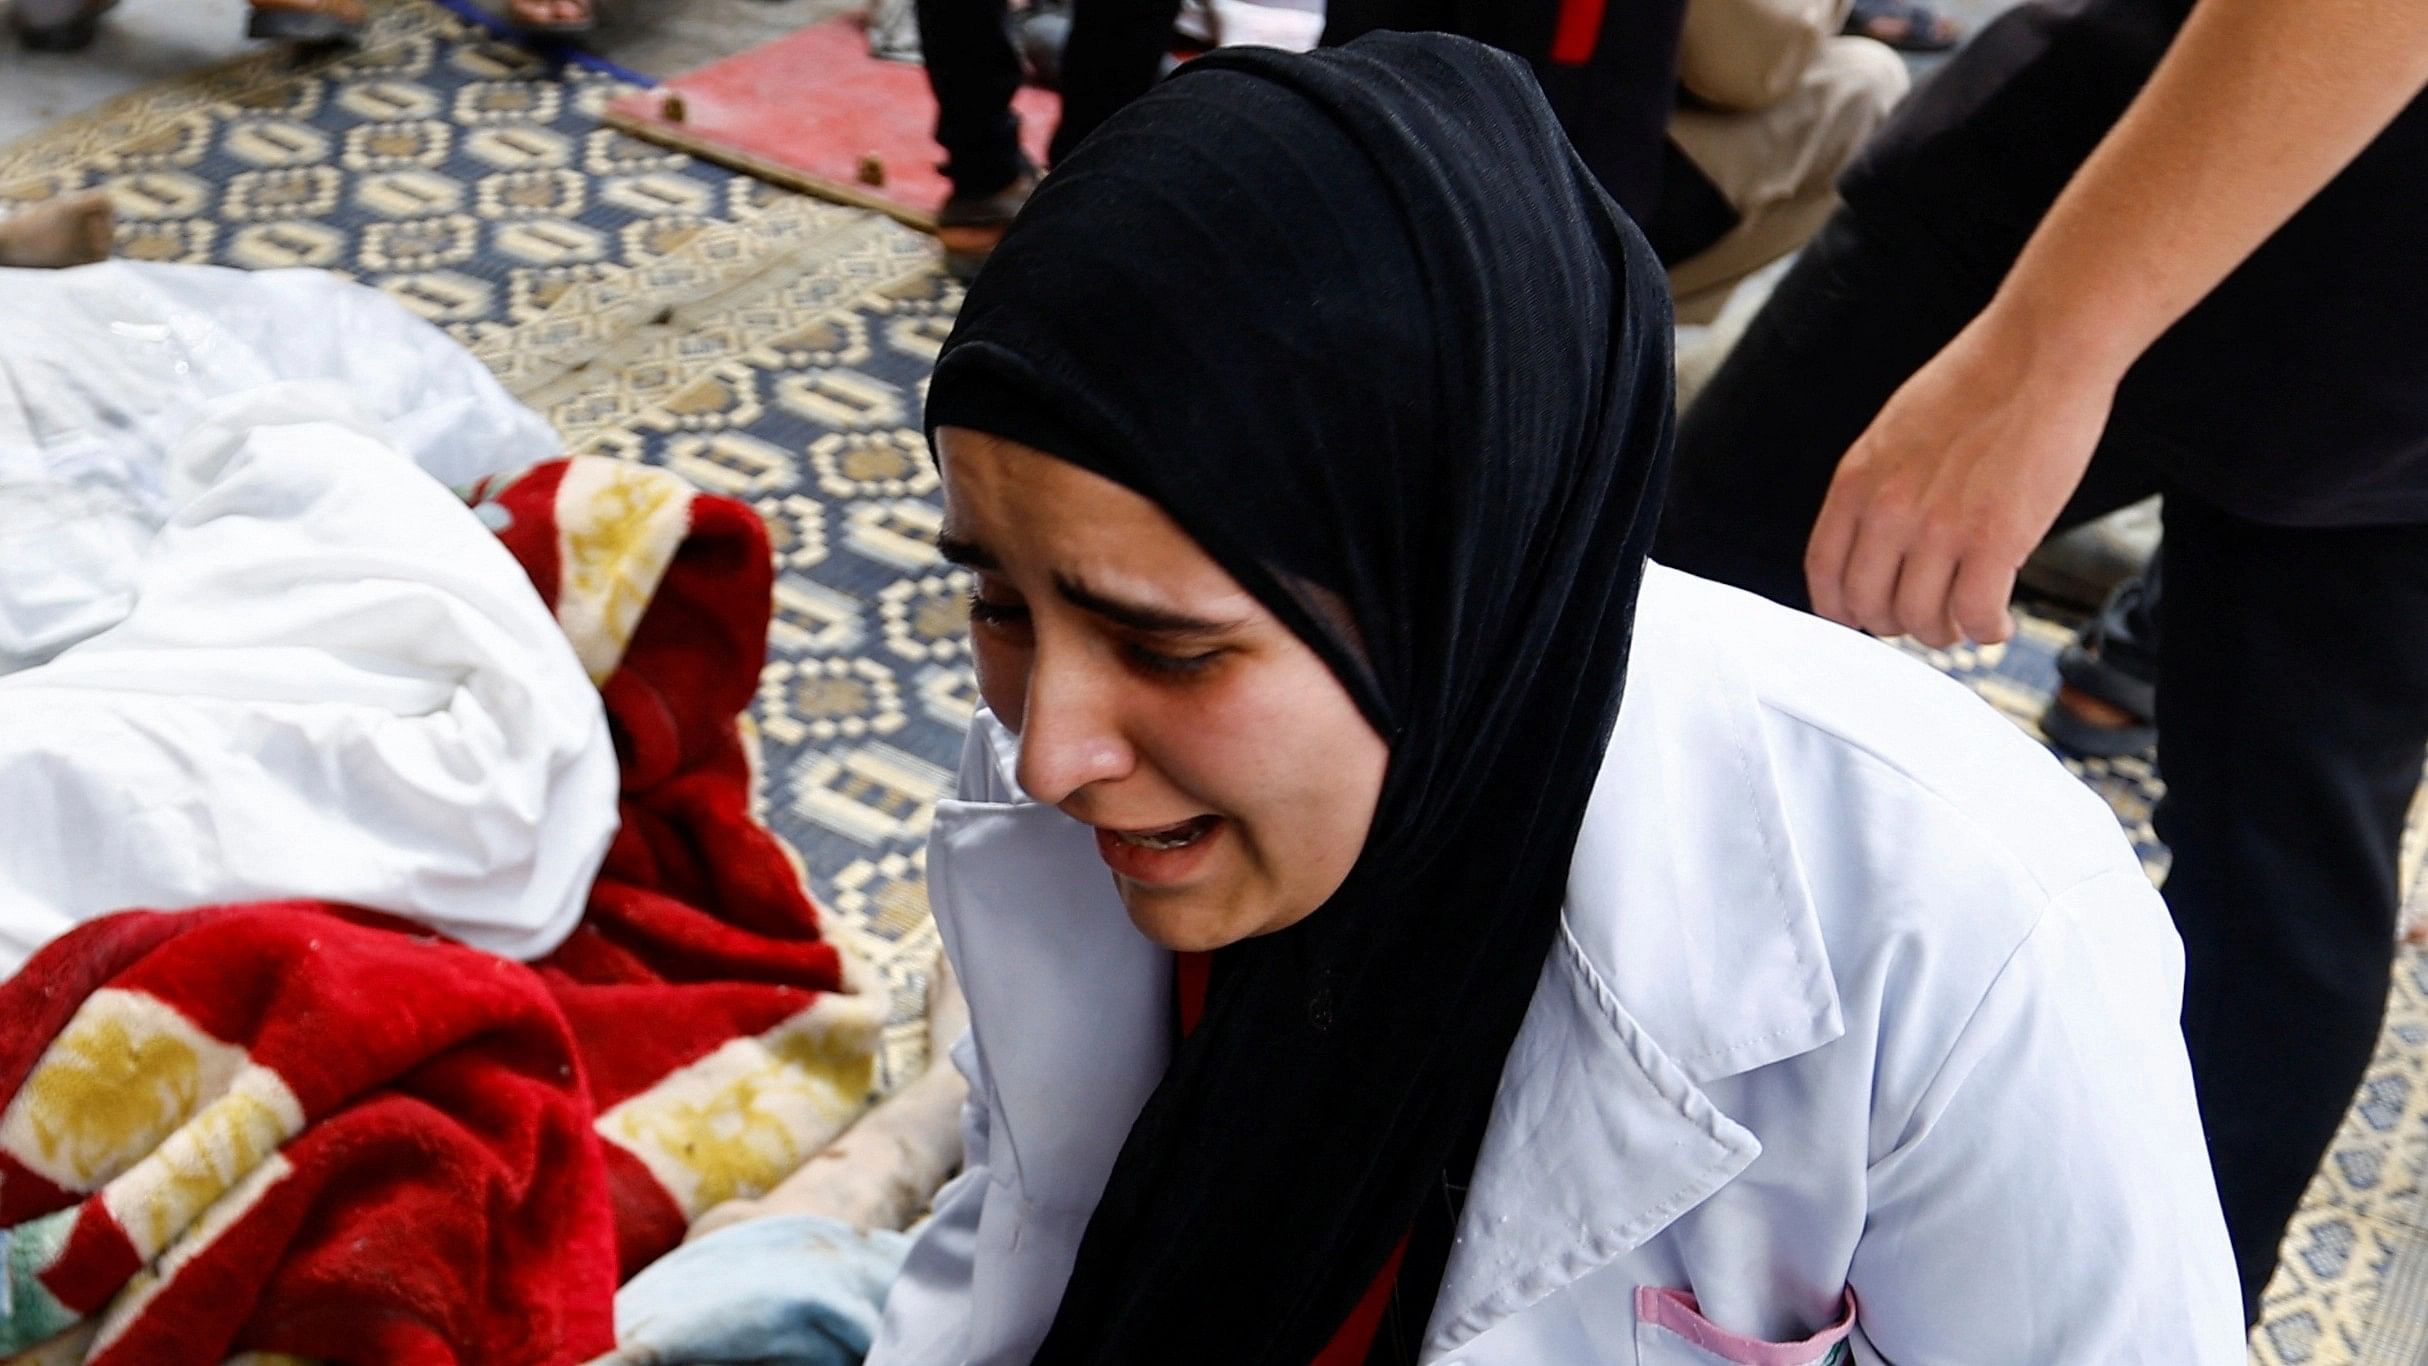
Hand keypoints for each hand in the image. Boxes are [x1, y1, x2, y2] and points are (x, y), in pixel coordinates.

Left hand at [1805, 315, 2118, 646]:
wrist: (2041, 349)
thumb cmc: (1980, 383)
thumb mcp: (1897, 431)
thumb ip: (1881, 486)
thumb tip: (1878, 543)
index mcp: (1857, 480)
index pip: (1824, 573)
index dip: (1842, 609)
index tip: (1865, 617)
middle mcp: (1889, 508)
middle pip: (1869, 607)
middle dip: (1898, 624)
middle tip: (1928, 617)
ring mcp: (1940, 526)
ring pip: (1921, 621)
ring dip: (1945, 633)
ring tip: (1967, 621)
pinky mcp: (1996, 538)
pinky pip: (1975, 616)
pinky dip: (1986, 631)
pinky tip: (1998, 622)